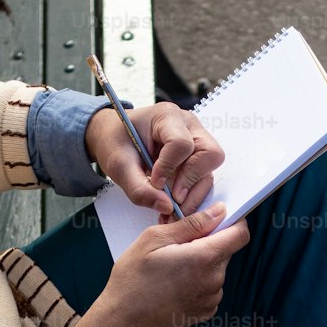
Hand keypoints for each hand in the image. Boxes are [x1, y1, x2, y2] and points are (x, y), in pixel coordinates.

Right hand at [67, 202, 249, 326]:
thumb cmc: (133, 279)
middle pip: (225, 251)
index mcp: (204, 258)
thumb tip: (219, 211)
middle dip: (207, 243)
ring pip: (216, 270)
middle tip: (177, 246)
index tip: (216, 220)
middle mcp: (214, 280)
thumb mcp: (155, 239)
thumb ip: (191, 224)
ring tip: (171, 269)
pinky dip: (197, 282)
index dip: (232, 223)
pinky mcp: (206, 311)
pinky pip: (209, 288)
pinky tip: (174, 285)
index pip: (240, 235)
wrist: (124, 322)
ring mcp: (212, 298)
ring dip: (201, 264)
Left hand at [84, 101, 224, 217]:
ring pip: (210, 170)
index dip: (169, 167)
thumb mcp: (118, 166)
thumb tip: (167, 207)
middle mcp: (189, 126)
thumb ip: (139, 189)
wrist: (116, 138)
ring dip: (193, 194)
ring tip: (171, 210)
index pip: (181, 143)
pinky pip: (204, 179)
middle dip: (192, 181)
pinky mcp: (198, 158)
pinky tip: (173, 206)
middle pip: (210, 154)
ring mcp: (197, 141)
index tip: (154, 182)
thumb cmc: (116, 143)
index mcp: (166, 116)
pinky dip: (191, 197)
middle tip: (173, 199)